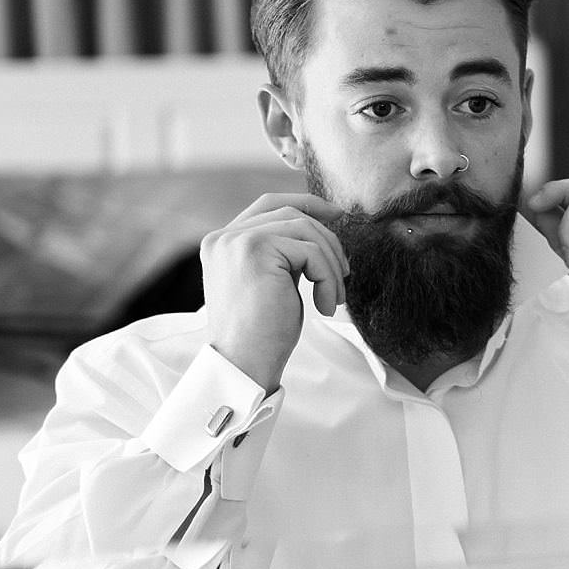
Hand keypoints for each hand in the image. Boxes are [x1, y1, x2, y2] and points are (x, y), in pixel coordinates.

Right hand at [199, 192, 350, 392]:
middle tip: (344, 273)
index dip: (307, 204)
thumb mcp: (272, 282)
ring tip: (333, 296)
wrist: (244, 364)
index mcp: (224, 243)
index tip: (338, 215)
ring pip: (305, 229)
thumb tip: (320, 232)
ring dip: (330, 263)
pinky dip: (328, 277)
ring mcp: (237, 241)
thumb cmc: (262, 334)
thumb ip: (284, 254)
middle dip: (327, 240)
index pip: (269, 204)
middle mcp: (224, 237)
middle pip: (291, 213)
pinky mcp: (255, 250)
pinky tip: (324, 305)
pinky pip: (311, 251)